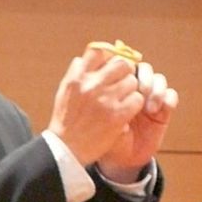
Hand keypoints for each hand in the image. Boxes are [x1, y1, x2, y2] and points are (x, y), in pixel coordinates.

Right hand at [48, 48, 145, 172]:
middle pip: (121, 63)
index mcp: (78, 77)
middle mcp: (91, 85)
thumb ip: (76, 73)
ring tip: (123, 99)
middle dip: (125, 71)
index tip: (112, 63)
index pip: (99, 51)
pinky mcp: (117, 116)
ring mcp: (105, 100)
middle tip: (123, 82)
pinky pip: (137, 99)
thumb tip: (85, 57)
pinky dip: (134, 105)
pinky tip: (126, 111)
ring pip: (132, 81)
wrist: (66, 150)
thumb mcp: (64, 92)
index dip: (110, 54)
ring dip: (130, 90)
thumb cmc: (66, 120)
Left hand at [97, 65, 177, 182]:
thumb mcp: (99, 120)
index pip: (126, 66)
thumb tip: (106, 88)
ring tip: (149, 106)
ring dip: (156, 88)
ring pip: (159, 79)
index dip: (127, 68)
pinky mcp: (163, 111)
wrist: (120, 160)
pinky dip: (167, 99)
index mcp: (118, 87)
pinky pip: (171, 96)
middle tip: (139, 90)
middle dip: (144, 77)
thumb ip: (101, 102)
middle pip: (144, 69)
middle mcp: (135, 89)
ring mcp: (150, 98)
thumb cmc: (105, 138)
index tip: (121, 79)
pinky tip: (158, 111)